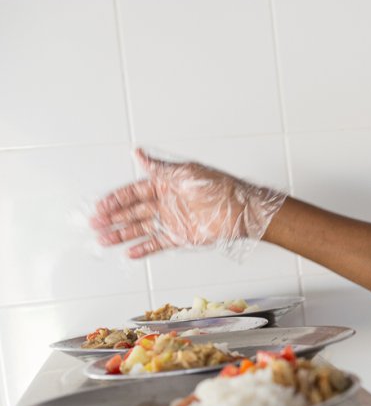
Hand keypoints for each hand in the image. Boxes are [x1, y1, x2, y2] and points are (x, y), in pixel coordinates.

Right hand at [90, 149, 285, 259]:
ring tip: (105, 240)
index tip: (100, 207)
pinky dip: (144, 248)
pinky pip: (158, 243)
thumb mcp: (186, 173)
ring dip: (123, 234)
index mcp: (165, 185)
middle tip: (95, 225)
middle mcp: (167, 203)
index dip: (116, 200)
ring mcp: (173, 220)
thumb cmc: (219, 187)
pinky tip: (130, 252)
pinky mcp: (182, 237)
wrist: (240, 210)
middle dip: (114, 218)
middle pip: (134, 212)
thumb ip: (159, 167)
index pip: (134, 192)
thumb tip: (138, 153)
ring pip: (141, 229)